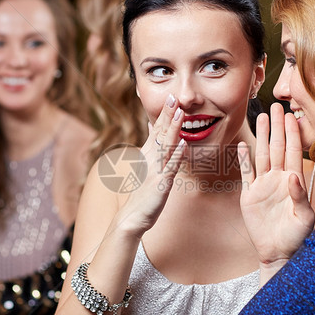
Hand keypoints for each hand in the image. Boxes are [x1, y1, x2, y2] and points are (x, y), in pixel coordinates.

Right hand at [109, 93, 186, 236]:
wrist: (132, 216)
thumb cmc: (141, 193)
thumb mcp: (145, 166)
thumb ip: (151, 148)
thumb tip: (153, 128)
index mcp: (148, 155)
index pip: (157, 131)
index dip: (164, 115)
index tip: (171, 98)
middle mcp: (150, 160)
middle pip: (160, 134)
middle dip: (167, 115)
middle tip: (174, 97)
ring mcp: (155, 171)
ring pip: (165, 147)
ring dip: (173, 130)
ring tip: (180, 114)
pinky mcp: (160, 184)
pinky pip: (170, 167)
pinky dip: (176, 155)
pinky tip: (183, 145)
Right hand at [239, 102, 314, 275]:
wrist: (279, 252)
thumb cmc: (297, 237)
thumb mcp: (304, 218)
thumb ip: (299, 196)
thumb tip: (293, 177)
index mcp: (293, 181)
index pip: (293, 152)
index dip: (291, 133)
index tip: (290, 115)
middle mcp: (278, 179)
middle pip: (277, 147)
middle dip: (277, 126)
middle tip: (276, 105)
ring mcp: (263, 185)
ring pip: (262, 155)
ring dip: (262, 136)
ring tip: (261, 117)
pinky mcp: (250, 195)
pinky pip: (247, 173)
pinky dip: (244, 159)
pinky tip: (241, 145)